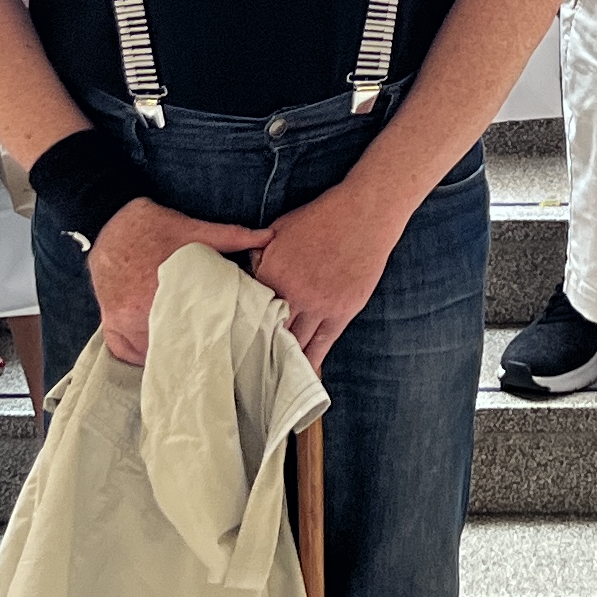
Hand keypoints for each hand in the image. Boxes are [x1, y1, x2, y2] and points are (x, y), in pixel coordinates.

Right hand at [87, 199, 271, 364]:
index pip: (191, 331)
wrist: (109, 219)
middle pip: (169, 346)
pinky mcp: (109, 318)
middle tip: (202, 348)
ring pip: (147, 352)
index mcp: (166, 290)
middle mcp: (140, 310)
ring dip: (163, 352)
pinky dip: (136, 353)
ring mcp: (121, 317)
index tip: (218, 341)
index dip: (206, 339)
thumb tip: (267, 237)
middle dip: (186, 348)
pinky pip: (122, 350)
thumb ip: (231, 236)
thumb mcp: (192, 228)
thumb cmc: (151, 225)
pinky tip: (153, 348)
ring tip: (181, 349)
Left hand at [249, 174, 413, 366]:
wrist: (363, 214)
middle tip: (247, 373)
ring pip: (296, 342)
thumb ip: (260, 255)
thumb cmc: (321, 217)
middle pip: (270, 331)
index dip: (242, 327)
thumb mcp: (279, 230)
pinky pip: (324, 343)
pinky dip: (312, 360)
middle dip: (259, 352)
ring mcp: (320, 305)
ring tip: (271, 382)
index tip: (234, 344)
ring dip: (284, 361)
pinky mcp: (343, 311)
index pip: (250, 309)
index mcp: (272, 273)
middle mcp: (293, 293)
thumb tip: (248, 274)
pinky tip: (302, 374)